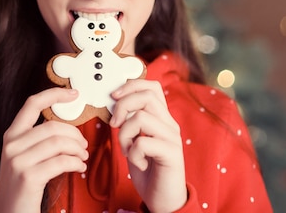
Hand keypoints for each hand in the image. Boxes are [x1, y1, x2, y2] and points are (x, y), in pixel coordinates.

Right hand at [0, 88, 88, 212]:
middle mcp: (12, 144)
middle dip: (74, 134)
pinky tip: (78, 167)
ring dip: (77, 149)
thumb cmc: (20, 185)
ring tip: (82, 157)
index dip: (54, 94)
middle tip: (83, 145)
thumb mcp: (23, 155)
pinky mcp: (29, 177)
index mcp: (12, 135)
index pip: (32, 104)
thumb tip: (66, 127)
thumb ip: (37, 139)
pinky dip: (75, 163)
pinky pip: (61, 162)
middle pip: (52, 126)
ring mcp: (19, 160)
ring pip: (58, 143)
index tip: (73, 93)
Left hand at [110, 79, 186, 212]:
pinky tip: (138, 163)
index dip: (131, 85)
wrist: (163, 200)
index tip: (113, 97)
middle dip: (122, 106)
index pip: (152, 87)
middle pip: (146, 96)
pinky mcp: (172, 154)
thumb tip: (113, 102)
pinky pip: (143, 142)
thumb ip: (129, 122)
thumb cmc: (147, 169)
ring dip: (125, 134)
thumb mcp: (134, 140)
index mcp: (162, 118)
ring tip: (127, 150)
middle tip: (114, 124)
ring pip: (141, 117)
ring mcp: (172, 138)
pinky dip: (133, 153)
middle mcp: (170, 124)